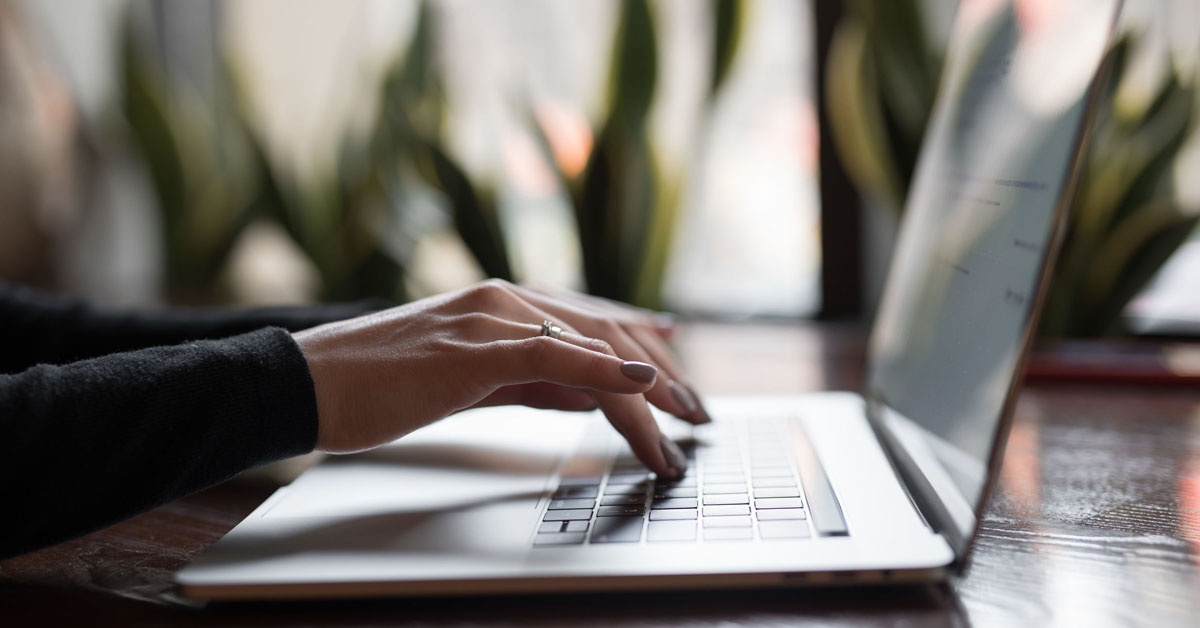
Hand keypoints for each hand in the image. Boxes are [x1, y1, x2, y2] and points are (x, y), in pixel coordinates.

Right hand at [292, 280, 709, 477]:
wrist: (311, 383)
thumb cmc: (380, 385)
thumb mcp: (472, 382)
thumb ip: (531, 381)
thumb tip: (586, 395)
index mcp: (504, 305)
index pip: (595, 323)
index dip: (646, 348)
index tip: (680, 377)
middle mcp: (506, 300)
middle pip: (608, 331)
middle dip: (663, 374)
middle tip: (698, 412)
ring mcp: (490, 319)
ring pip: (592, 347)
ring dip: (646, 390)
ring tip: (682, 422)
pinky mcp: (474, 349)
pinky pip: (553, 355)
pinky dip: (604, 371)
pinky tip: (642, 386)